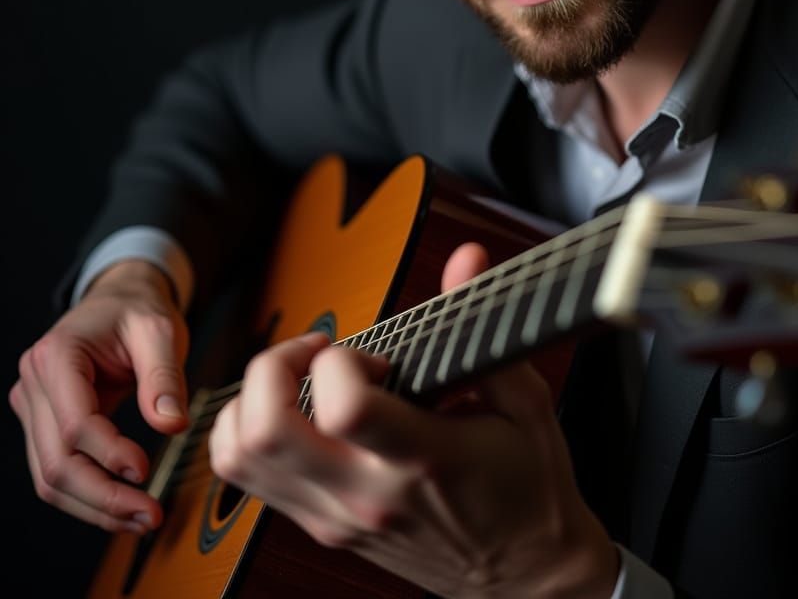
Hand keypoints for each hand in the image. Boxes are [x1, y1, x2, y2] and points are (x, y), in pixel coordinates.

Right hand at [9, 259, 190, 532]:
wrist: (120, 299)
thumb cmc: (138, 310)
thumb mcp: (160, 330)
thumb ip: (164, 376)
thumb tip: (171, 426)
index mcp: (56, 356)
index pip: (75, 423)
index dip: (108, 454)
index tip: (145, 471)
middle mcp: (33, 384)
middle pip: (56, 461)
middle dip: (102, 497)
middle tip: (149, 515)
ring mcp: (33, 407)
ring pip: (50, 477)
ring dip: (95, 507)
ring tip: (142, 519)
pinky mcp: (44, 424)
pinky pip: (58, 470)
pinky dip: (89, 495)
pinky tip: (124, 507)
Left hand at [209, 243, 619, 598]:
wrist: (524, 576)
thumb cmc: (528, 487)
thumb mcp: (525, 402)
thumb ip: (483, 328)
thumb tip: (466, 259)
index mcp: (423, 460)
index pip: (342, 408)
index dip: (341, 361)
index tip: (371, 355)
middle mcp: (366, 497)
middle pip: (264, 432)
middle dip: (273, 367)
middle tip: (317, 352)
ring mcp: (336, 520)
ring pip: (238, 459)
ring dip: (252, 400)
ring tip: (302, 380)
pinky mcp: (322, 531)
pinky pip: (250, 481)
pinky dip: (252, 434)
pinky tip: (299, 412)